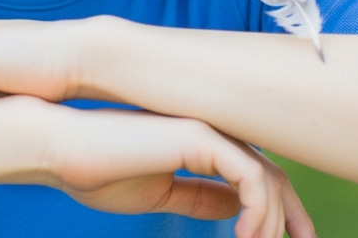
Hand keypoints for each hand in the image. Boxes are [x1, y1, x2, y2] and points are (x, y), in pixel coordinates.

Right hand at [51, 108, 313, 237]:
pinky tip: (244, 237)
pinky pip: (250, 175)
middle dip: (295, 217)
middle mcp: (208, 131)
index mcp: (198, 143)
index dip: (280, 210)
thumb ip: (198, 196)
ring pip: (267, 176)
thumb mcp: (160, 193)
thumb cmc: (100, 170)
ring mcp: (204, 129)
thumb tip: (235, 211)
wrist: (62, 148)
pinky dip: (260, 209)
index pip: (255, 173)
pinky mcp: (196, 136)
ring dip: (274, 222)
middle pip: (272, 173)